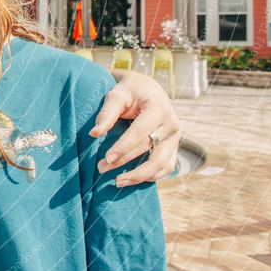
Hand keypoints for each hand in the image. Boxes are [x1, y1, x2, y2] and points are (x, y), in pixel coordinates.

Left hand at [92, 70, 180, 185]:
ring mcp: (176, 138)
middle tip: (101, 168)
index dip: (123, 147)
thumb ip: (106, 113)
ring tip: (116, 181)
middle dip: (125, 162)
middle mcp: (172, 124)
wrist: (149, 89)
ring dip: (139, 176)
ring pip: (161, 164)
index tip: (106, 158)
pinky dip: (151, 176)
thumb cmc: (130, 91)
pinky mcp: (174, 147)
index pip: (140, 132)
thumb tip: (94, 134)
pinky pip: (166, 167)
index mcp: (159, 108)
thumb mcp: (116, 95)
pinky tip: (132, 179)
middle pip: (149, 150)